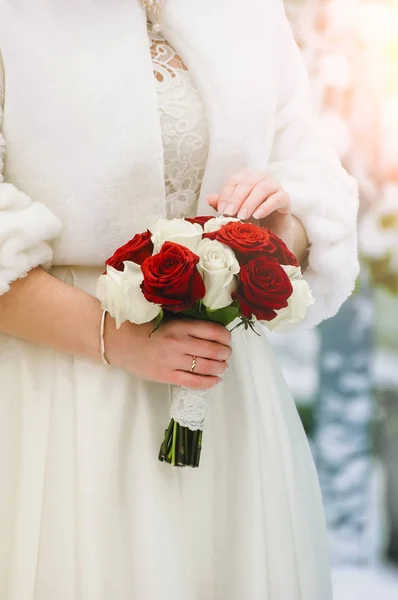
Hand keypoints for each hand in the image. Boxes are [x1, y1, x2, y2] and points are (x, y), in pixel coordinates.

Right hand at [105, 317, 231, 389]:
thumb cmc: (143, 327)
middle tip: (227, 354)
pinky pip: (193, 382)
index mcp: (180, 325)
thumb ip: (187, 325)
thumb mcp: (167, 319)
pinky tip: (215, 380)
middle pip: (213, 350)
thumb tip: (212, 332)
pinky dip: (208, 382)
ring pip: (206, 366)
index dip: (225, 336)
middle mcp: (179, 343)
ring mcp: (173, 361)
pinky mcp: (167, 375)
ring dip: (220, 367)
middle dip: (225, 353)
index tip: (227, 339)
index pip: (212, 331)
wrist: (119, 341)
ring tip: (223, 366)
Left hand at [206, 167, 292, 248]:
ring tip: (242, 216)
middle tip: (229, 213)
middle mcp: (261, 178)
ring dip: (250, 202)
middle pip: (247, 183)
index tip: (221, 210)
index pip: (234, 181)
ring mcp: (275, 186)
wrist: (273, 231)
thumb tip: (208, 198)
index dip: (226, 194)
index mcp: (247, 177)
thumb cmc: (252, 218)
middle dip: (236, 199)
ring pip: (262, 188)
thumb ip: (223, 205)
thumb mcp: (235, 213)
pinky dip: (266, 206)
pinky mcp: (285, 198)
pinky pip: (277, 198)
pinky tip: (257, 215)